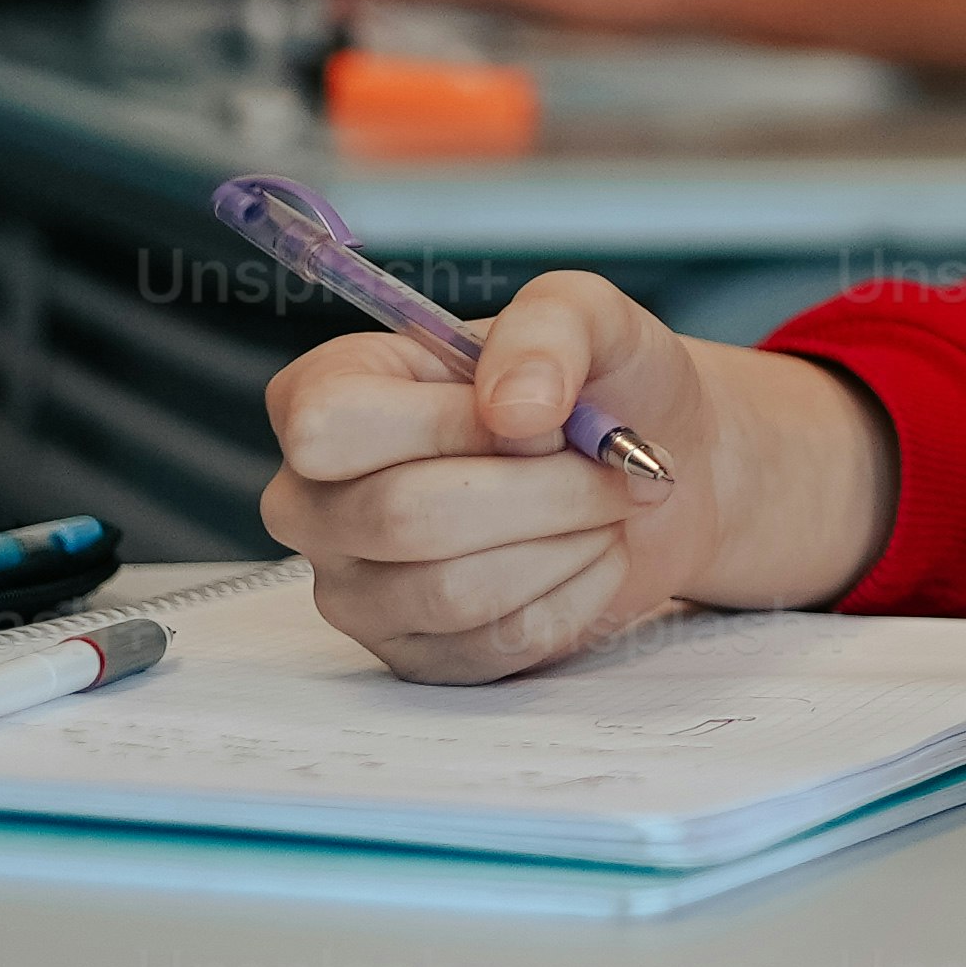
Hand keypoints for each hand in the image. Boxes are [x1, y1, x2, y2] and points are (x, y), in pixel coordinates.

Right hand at [260, 271, 897, 680]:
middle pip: (402, 516)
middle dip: (544, 489)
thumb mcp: (587, 312)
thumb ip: (548, 327)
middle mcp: (312, 500)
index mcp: (322, 397)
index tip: (542, 414)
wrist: (653, 468)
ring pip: (453, 590)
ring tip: (604, 505)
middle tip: (611, 464)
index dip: (449, 424)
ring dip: (567, 541)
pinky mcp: (416, 654)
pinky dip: (578, 592)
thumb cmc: (602, 383)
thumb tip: (514, 408)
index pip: (330, 425)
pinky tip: (594, 552)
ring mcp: (354, 589)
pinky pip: (497, 642)